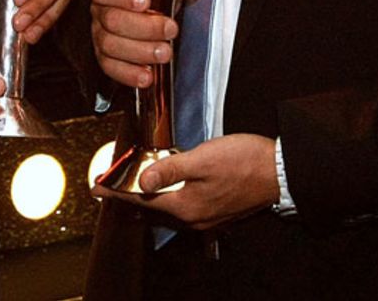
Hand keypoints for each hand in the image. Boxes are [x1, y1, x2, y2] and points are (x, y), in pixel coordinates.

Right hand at [89, 0, 211, 87]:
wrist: (157, 18)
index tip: (146, 1)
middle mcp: (100, 9)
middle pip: (111, 20)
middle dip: (143, 27)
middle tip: (170, 29)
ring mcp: (100, 34)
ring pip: (110, 45)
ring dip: (140, 51)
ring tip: (165, 52)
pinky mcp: (105, 58)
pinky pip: (110, 68)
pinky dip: (128, 74)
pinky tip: (147, 75)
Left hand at [93, 133, 279, 230]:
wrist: (280, 171)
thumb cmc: (244, 161)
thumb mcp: (203, 158)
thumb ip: (170, 168)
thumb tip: (142, 180)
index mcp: (186, 205)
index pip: (141, 198)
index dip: (116, 190)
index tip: (97, 186)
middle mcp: (194, 217)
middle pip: (152, 207)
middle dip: (129, 194)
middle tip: (110, 183)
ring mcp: (206, 217)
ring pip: (167, 207)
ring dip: (149, 195)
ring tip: (132, 183)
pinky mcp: (216, 210)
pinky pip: (182, 206)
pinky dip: (168, 196)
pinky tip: (167, 185)